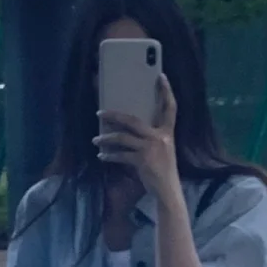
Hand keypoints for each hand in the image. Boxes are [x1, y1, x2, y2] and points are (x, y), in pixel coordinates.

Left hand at [95, 75, 178, 199]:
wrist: (168, 190)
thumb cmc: (163, 170)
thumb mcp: (162, 150)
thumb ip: (151, 138)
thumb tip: (128, 129)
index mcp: (167, 133)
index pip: (170, 108)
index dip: (166, 92)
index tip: (161, 76)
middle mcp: (160, 137)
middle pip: (133, 120)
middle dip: (114, 116)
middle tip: (100, 113)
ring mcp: (151, 148)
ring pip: (122, 138)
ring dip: (106, 139)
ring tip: (96, 140)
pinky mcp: (142, 160)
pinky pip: (121, 155)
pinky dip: (109, 156)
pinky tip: (101, 156)